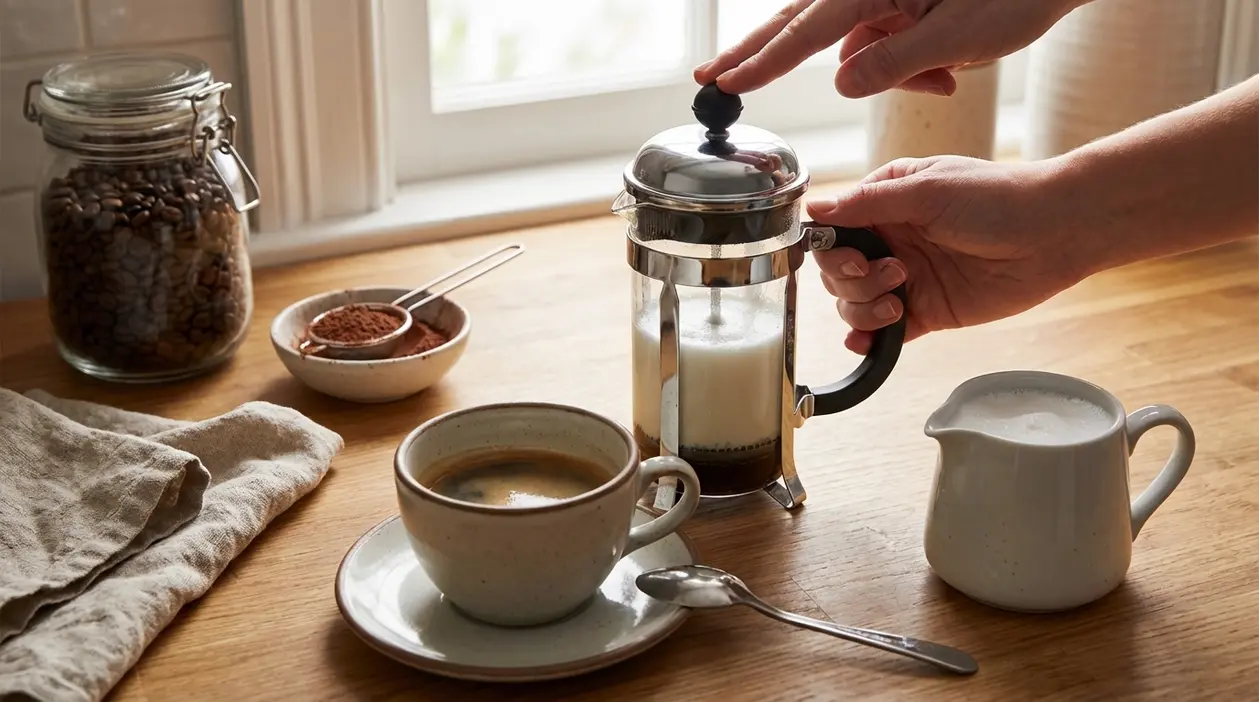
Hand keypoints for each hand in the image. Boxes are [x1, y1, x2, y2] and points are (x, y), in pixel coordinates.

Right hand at [695, 0, 1083, 96]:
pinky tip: (948, 66)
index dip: (762, 63)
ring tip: (947, 77)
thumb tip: (839, 83)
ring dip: (885, 70)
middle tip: (711, 78)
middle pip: (797, 23)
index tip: (725, 83)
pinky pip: (880, 39)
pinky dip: (902, 62)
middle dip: (758, 54)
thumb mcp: (957, 38)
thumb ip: (892, 62)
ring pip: (850, 41)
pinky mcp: (899, 1)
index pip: (806, 31)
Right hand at [810, 156, 1086, 353]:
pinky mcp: (927, 312)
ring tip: (898, 301)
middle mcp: (891, 240)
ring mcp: (908, 278)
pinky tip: (867, 343)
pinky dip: (869, 341)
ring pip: (855, 304)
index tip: (853, 257)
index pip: (834, 231)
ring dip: (863, 309)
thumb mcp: (926, 190)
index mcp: (886, 203)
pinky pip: (884, 333)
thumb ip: (867, 203)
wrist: (1054, 232)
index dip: (832, 250)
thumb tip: (814, 210)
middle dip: (852, 280)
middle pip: (838, 272)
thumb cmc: (997, 198)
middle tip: (892, 274)